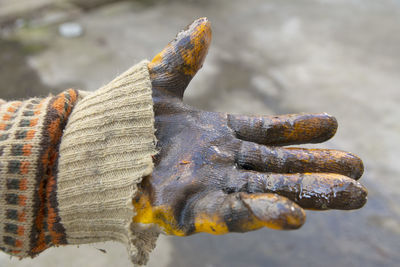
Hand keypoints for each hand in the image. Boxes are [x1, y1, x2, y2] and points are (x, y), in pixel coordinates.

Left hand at [133, 18, 366, 235]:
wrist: (86, 150)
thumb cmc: (120, 119)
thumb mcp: (157, 82)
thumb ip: (184, 58)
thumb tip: (205, 24)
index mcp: (217, 135)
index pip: (266, 132)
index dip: (299, 131)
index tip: (334, 125)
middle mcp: (220, 163)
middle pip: (279, 167)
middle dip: (320, 171)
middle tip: (361, 175)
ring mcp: (208, 187)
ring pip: (267, 191)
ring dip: (308, 195)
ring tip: (351, 196)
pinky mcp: (189, 210)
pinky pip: (231, 213)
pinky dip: (261, 214)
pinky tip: (294, 216)